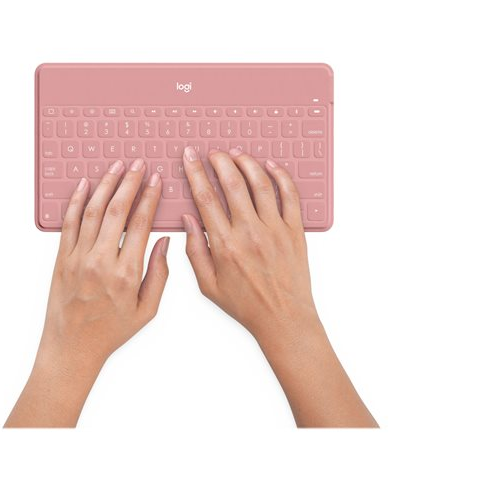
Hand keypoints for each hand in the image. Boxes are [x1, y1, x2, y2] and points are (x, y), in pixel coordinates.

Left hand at [6, 159, 168, 426]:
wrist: (72, 348)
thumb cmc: (111, 332)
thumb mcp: (146, 310)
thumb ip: (159, 274)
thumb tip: (164, 242)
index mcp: (126, 274)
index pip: (140, 224)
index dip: (149, 198)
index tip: (156, 181)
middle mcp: (100, 261)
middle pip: (116, 210)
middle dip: (130, 183)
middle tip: (139, 165)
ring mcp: (77, 258)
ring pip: (91, 211)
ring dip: (105, 185)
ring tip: (117, 167)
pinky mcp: (61, 260)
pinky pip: (68, 223)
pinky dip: (76, 201)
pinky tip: (85, 185)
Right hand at [181, 146, 318, 345]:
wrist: (283, 318)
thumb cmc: (245, 304)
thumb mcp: (208, 284)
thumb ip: (194, 250)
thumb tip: (188, 220)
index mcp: (225, 244)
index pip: (205, 198)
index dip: (195, 172)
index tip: (190, 157)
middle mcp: (250, 232)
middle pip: (232, 183)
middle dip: (219, 161)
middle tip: (213, 152)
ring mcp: (275, 229)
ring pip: (260, 184)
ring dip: (246, 163)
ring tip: (236, 154)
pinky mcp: (295, 231)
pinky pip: (290, 196)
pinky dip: (281, 176)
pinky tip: (270, 166)